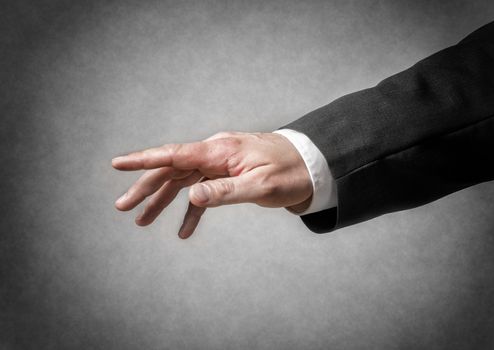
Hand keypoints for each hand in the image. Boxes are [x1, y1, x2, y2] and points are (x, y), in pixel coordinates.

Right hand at [112, 131, 312, 238]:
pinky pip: (204, 193)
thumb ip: (225, 192)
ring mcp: (221, 164)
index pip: (175, 154)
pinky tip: (184, 231)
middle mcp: (216, 154)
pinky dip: (193, 211)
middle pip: (173, 169)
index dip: (144, 159)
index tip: (118, 163)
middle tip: (122, 207)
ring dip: (163, 201)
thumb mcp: (260, 186)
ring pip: (184, 181)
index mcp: (220, 151)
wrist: (313, 167)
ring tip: (142, 221)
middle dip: (146, 187)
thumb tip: (192, 197)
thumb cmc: (291, 172)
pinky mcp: (228, 175)